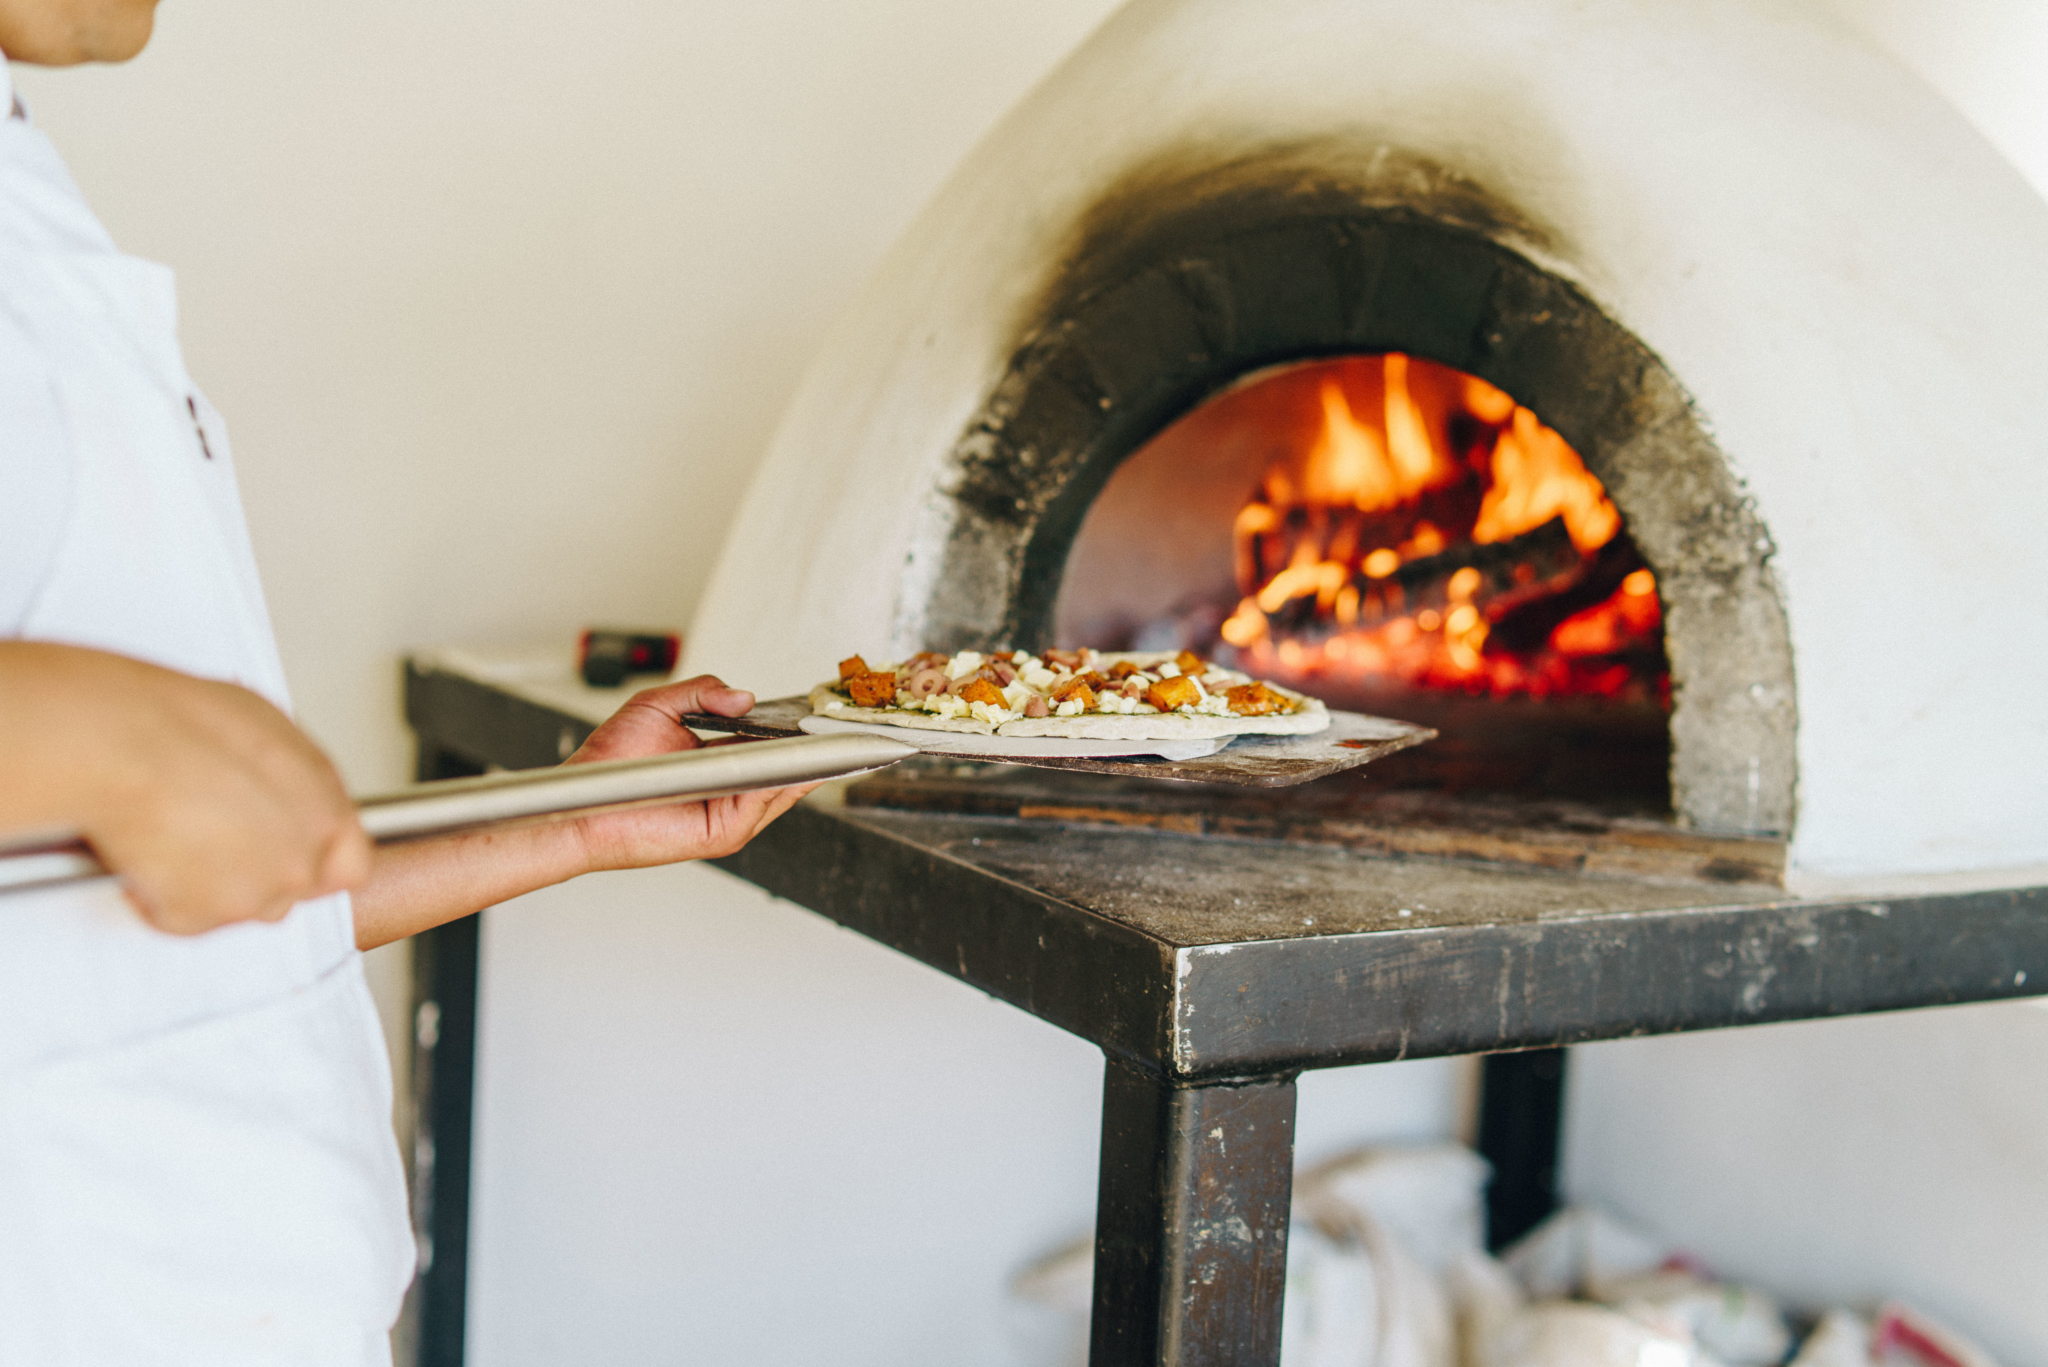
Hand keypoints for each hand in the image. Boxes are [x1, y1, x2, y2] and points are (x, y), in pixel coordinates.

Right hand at [0, 642, 369, 933]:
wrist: (125, 741)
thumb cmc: (187, 721)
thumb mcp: (270, 733)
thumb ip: (292, 781)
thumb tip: (280, 789)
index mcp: (327, 810)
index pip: (349, 865)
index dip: (315, 862)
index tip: (286, 853)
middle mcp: (301, 859)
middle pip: (291, 890)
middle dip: (256, 872)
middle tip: (213, 839)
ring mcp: (253, 893)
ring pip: (238, 908)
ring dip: (209, 885)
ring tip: (174, 837)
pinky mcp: (200, 915)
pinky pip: (181, 918)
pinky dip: (159, 896)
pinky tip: (145, 853)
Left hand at [556, 674, 819, 872]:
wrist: (584, 800)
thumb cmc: (611, 762)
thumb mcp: (658, 705)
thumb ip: (702, 692)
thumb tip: (743, 696)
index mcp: (721, 763)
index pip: (771, 747)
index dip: (794, 731)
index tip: (816, 713)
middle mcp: (730, 791)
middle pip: (786, 770)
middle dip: (810, 748)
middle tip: (831, 724)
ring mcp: (730, 814)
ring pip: (781, 787)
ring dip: (801, 765)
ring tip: (820, 738)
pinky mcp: (722, 832)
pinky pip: (760, 805)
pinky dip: (776, 784)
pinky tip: (785, 763)